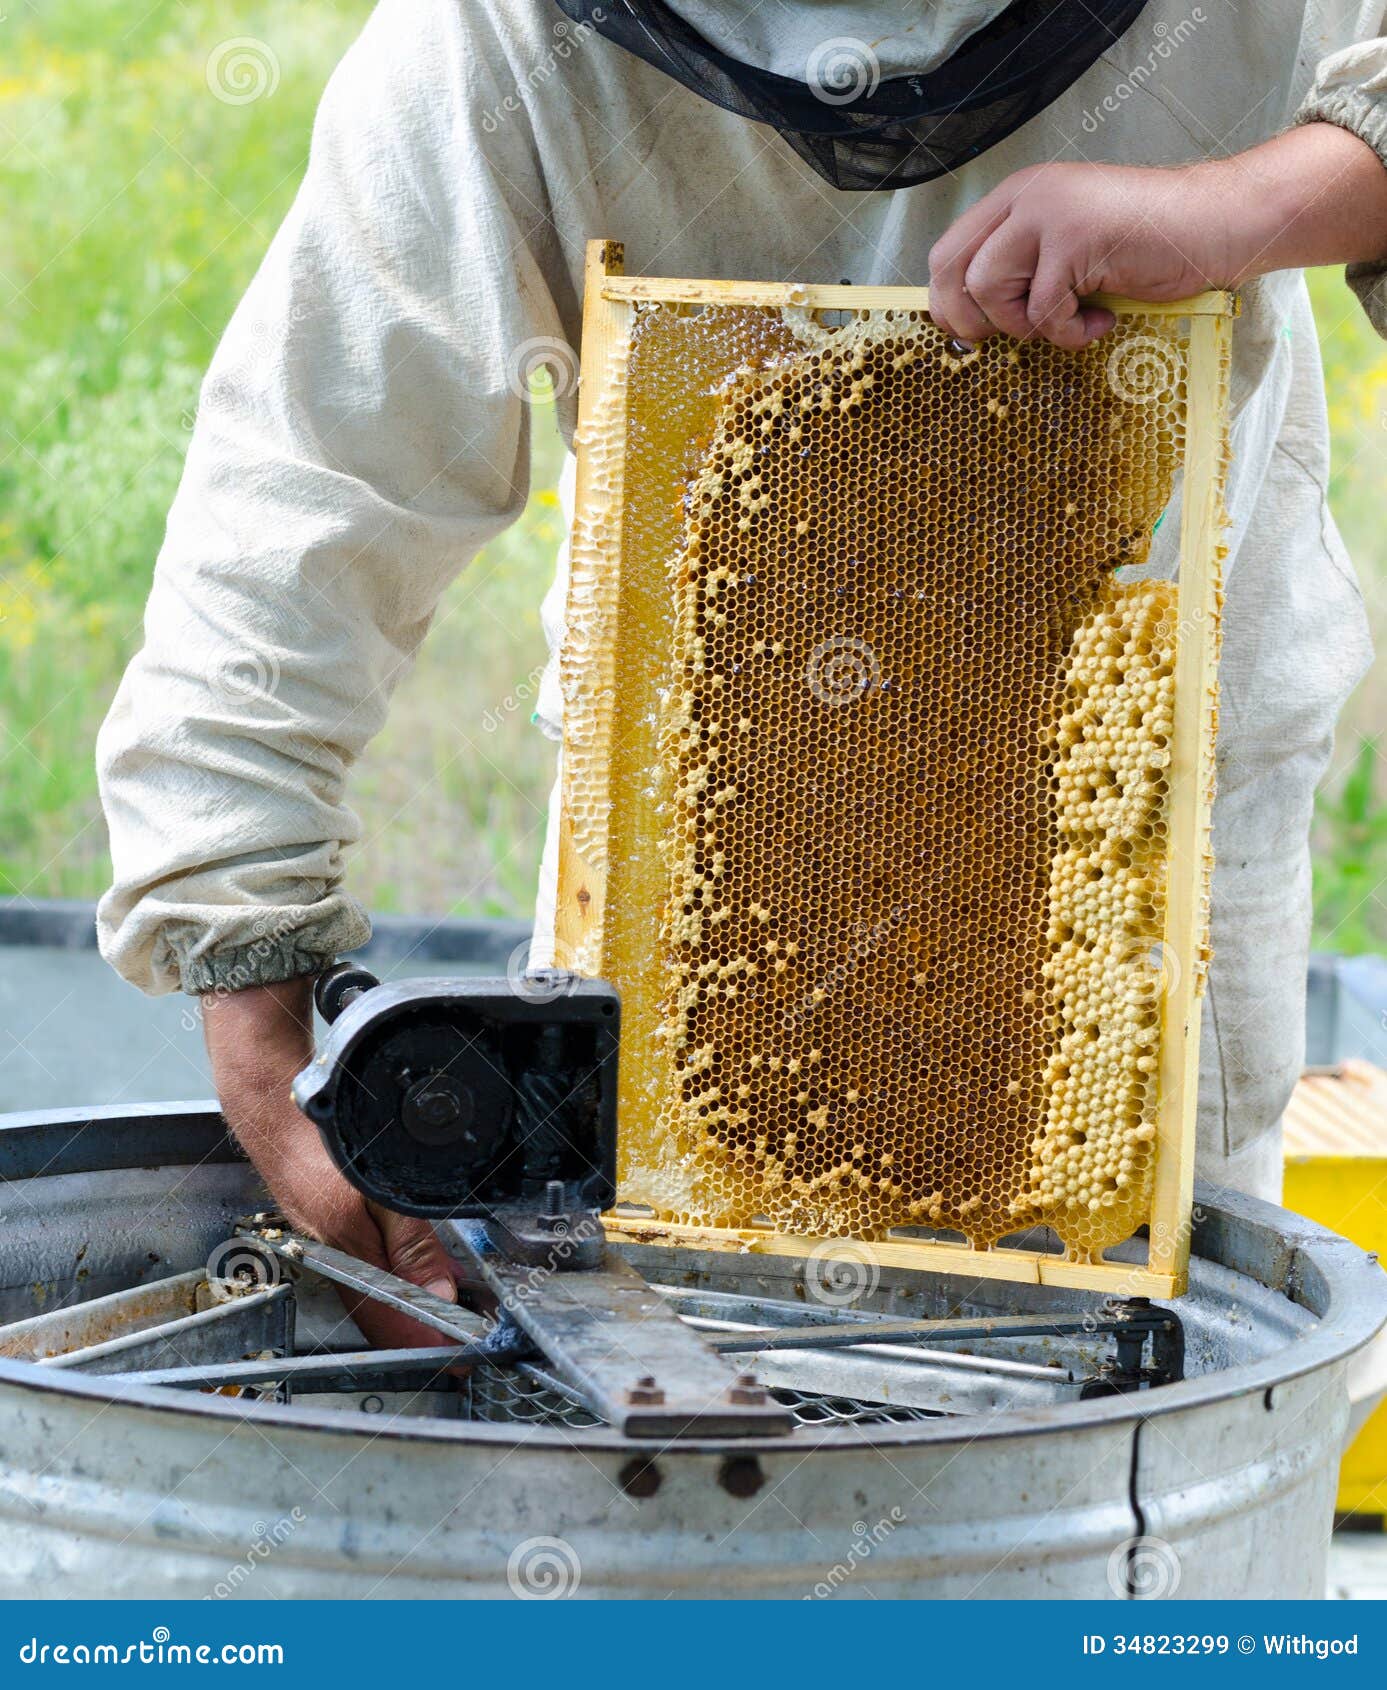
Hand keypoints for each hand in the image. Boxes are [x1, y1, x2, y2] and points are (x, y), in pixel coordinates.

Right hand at [202, 976, 457, 1348]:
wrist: (274, 1109)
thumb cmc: (320, 1142)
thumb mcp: (382, 1191)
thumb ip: (412, 1246)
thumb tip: (438, 1299)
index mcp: (344, 1257)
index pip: (390, 1322)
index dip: (428, 1343)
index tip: (462, 1357)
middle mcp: (329, 1260)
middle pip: (381, 1316)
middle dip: (420, 1332)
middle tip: (463, 1339)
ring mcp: (323, 1247)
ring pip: (370, 1295)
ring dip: (404, 1310)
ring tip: (442, 1318)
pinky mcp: (323, 1231)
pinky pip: (359, 1272)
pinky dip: (386, 1284)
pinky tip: (405, 1279)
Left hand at [928, 123, 1386, 349]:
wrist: (1216, 224)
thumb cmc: (1146, 246)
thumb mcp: (1068, 249)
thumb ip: (1021, 267)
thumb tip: (970, 322)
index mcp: (1017, 198)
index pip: (946, 253)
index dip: (947, 303)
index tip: (975, 334)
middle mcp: (1026, 197)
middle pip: (952, 269)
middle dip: (971, 318)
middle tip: (1015, 336)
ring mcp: (1049, 213)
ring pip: (989, 289)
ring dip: (1025, 324)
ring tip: (1069, 320)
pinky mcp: (1076, 238)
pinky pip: (1043, 311)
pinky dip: (1070, 333)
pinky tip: (1102, 322)